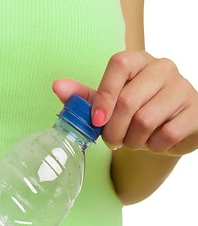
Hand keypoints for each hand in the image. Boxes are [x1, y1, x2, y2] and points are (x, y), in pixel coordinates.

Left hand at [53, 50, 197, 155]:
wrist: (170, 130)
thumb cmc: (136, 113)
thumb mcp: (109, 105)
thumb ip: (86, 97)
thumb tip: (58, 86)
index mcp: (138, 60)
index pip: (119, 65)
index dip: (104, 96)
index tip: (96, 121)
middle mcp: (162, 68)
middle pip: (128, 101)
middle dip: (113, 131)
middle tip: (112, 142)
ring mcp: (182, 88)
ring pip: (145, 120)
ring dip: (133, 141)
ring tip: (133, 141)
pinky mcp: (195, 111)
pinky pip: (166, 135)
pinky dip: (153, 147)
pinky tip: (154, 143)